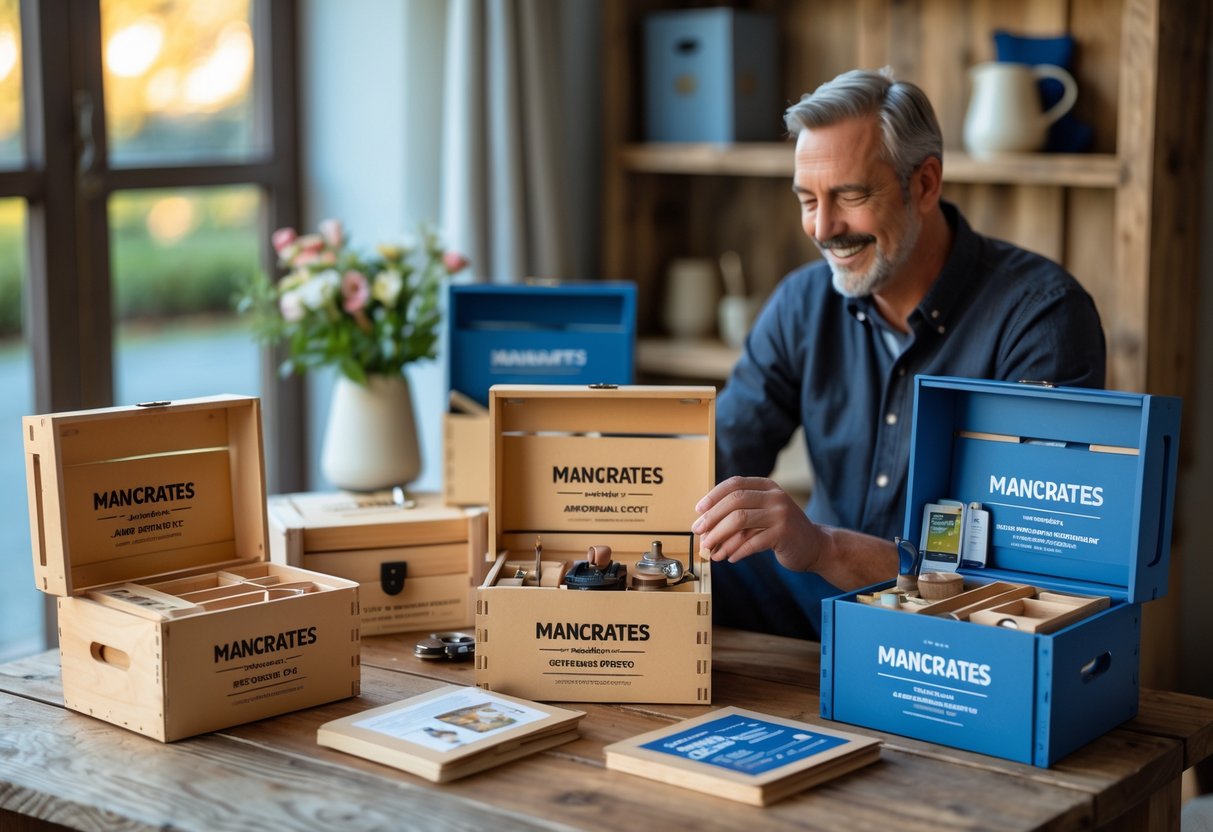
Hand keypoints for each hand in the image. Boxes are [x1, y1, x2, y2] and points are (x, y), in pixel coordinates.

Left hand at [692, 476, 824, 571]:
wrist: (814, 546)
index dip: (713, 496)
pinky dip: (737, 551)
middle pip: (734, 501)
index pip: (734, 484)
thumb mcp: (761, 515)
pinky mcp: (784, 533)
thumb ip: (738, 515)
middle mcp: (774, 496)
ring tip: (711, 551)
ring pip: (740, 520)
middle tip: (699, 533)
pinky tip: (730, 558)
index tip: (698, 511)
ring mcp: (781, 513)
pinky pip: (752, 542)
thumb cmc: (781, 531)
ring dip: (720, 537)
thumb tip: (705, 528)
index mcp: (766, 486)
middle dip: (712, 518)